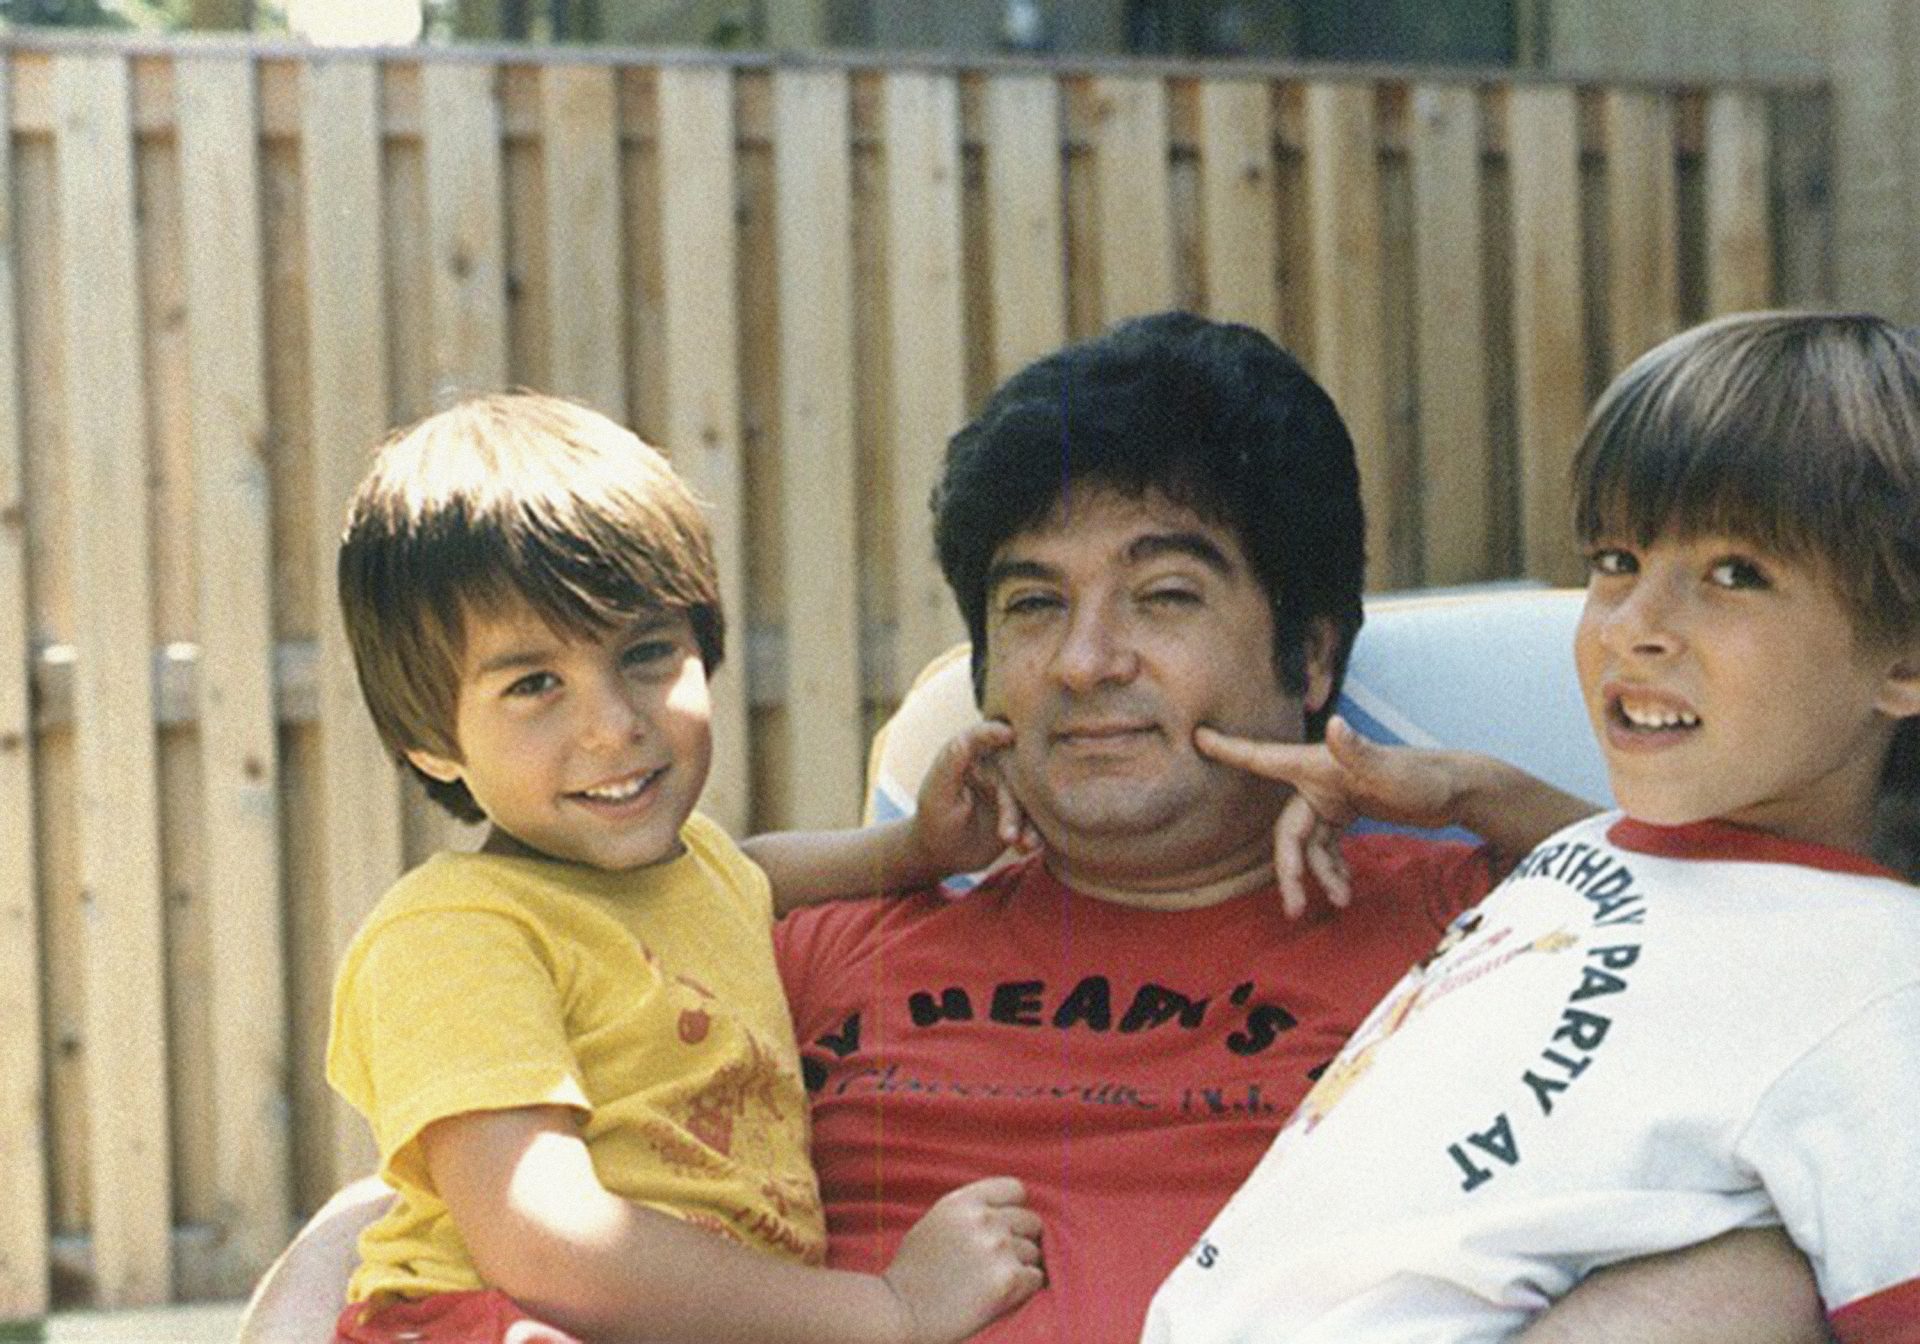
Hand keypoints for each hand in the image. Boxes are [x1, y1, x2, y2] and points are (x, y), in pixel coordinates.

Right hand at [882, 1177, 1044, 1343]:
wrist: (900, 1313)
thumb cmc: (913, 1273)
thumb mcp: (936, 1222)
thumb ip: (971, 1212)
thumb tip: (1006, 1211)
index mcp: (963, 1202)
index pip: (1015, 1189)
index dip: (1015, 1209)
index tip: (1007, 1227)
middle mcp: (984, 1220)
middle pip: (1031, 1221)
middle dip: (1022, 1240)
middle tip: (1002, 1261)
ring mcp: (998, 1249)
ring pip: (1034, 1252)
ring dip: (1021, 1267)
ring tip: (993, 1282)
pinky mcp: (1008, 1280)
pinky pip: (1036, 1278)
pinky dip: (1025, 1288)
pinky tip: (1002, 1296)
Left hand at [911, 721, 1038, 879]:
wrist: (942, 854)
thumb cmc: (933, 820)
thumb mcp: (937, 795)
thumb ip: (950, 766)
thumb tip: (963, 739)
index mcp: (970, 756)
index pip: (982, 738)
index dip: (994, 732)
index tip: (1009, 733)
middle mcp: (994, 768)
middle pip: (1014, 772)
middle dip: (1015, 804)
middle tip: (1008, 834)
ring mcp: (1009, 790)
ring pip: (1028, 798)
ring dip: (1029, 822)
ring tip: (1024, 844)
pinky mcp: (1020, 811)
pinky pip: (1033, 818)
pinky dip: (1036, 832)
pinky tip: (1030, 848)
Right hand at [1195, 716, 1463, 917]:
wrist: (1458, 791)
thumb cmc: (1426, 778)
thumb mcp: (1392, 772)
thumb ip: (1360, 752)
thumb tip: (1336, 726)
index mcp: (1319, 764)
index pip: (1264, 758)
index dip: (1229, 749)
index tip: (1198, 736)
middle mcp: (1319, 778)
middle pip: (1288, 828)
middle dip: (1290, 869)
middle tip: (1294, 908)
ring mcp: (1333, 796)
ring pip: (1307, 842)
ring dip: (1318, 874)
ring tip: (1339, 902)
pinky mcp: (1346, 811)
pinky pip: (1326, 844)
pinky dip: (1332, 867)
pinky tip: (1346, 889)